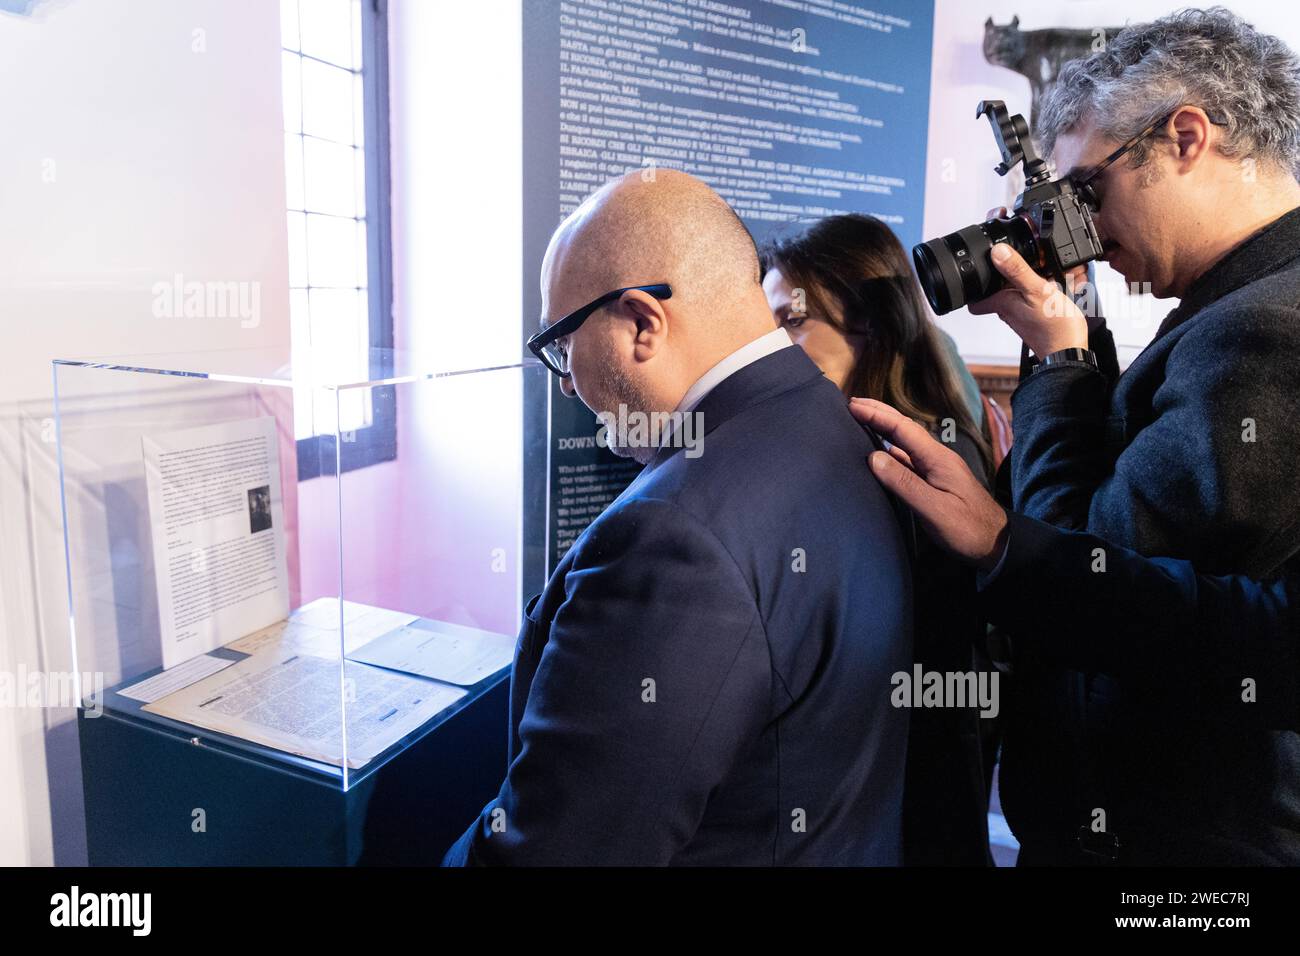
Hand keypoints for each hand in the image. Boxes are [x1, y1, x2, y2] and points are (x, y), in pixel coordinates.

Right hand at [849, 398, 1008, 571]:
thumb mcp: (935, 508)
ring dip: (883, 429)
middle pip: (904, 429)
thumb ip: (904, 483)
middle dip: (879, 413)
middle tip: (852, 403)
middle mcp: (936, 458)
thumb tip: (874, 457)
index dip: (877, 415)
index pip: (902, 429)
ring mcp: (935, 470)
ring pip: (904, 443)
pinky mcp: (933, 482)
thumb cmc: (968, 528)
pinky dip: (889, 449)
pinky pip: (906, 459)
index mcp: (937, 458)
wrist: (996, 544)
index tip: (852, 405)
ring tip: (861, 421)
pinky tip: (879, 453)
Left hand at [970, 207, 1089, 355]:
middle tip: (1010, 259)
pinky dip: (1036, 288)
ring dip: (1021, 279)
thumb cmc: (1054, 328)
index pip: (974, 300)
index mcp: (1002, 303)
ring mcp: (1021, 315)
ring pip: (1014, 293)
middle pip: (995, 291)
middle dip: (1001, 275)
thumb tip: (997, 252)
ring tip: (1036, 267)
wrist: (1069, 352)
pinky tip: (1049, 282)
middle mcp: (1008, 310)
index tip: (975, 270)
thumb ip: (1017, 271)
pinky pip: (1029, 299)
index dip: (972, 285)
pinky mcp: (1034, 317)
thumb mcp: (1037, 290)